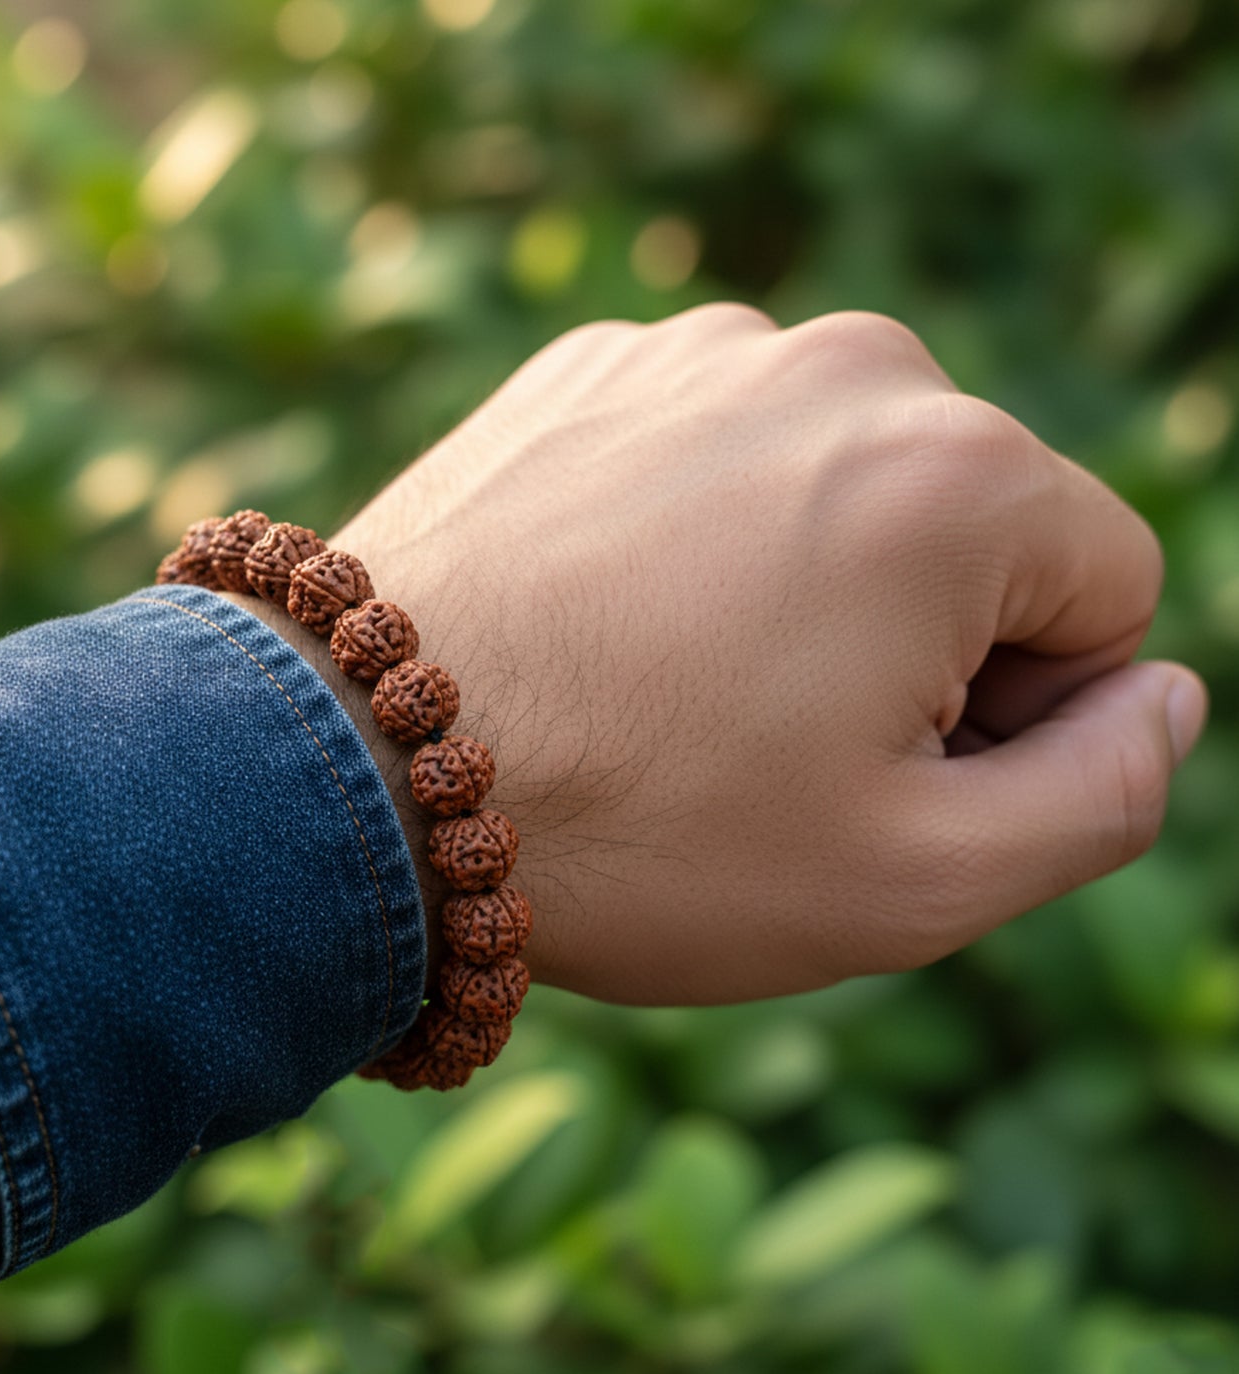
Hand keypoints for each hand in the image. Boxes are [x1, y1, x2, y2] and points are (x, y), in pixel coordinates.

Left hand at [326, 305, 1206, 1004]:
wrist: (356, 759)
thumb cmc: (642, 833)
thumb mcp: (917, 879)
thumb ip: (1102, 794)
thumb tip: (1157, 696)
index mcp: (961, 479)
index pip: (1103, 596)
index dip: (1018, 718)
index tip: (878, 772)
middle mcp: (843, 368)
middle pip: (974, 529)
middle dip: (913, 646)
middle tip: (760, 743)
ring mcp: (699, 354)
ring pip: (839, 489)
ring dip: (797, 592)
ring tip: (671, 685)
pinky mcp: (591, 368)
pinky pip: (714, 461)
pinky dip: (691, 542)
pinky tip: (604, 623)